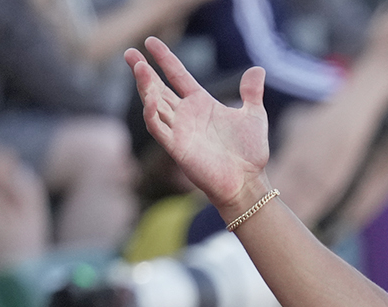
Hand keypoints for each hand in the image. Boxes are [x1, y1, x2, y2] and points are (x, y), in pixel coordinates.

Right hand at [125, 37, 271, 214]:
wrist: (248, 182)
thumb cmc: (249, 153)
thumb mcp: (253, 116)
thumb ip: (251, 93)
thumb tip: (258, 69)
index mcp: (201, 104)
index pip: (177, 75)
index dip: (164, 58)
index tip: (150, 42)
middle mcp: (186, 115)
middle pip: (158, 87)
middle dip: (142, 71)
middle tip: (129, 53)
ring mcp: (179, 130)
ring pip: (154, 104)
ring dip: (145, 86)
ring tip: (139, 67)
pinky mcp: (177, 147)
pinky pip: (157, 127)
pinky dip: (151, 112)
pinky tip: (149, 97)